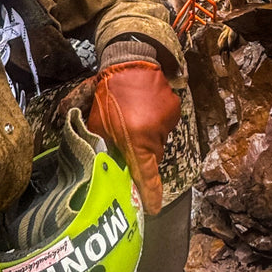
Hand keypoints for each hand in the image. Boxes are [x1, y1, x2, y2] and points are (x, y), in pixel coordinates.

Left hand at [87, 60, 181, 214]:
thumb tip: (103, 167)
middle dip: (140, 157)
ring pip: (157, 142)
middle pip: (151, 159)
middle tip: (126, 145)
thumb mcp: (98, 124)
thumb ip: (103, 147)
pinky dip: (154, 124)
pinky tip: (142, 111)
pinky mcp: (173, 110)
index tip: (152, 210)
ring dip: (146, 139)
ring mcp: (167, 122)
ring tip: (132, 121)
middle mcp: (155, 134)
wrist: (129, 61)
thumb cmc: (109, 94)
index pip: (146, 177)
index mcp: (136, 140)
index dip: (150, 196)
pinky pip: (163, 127)